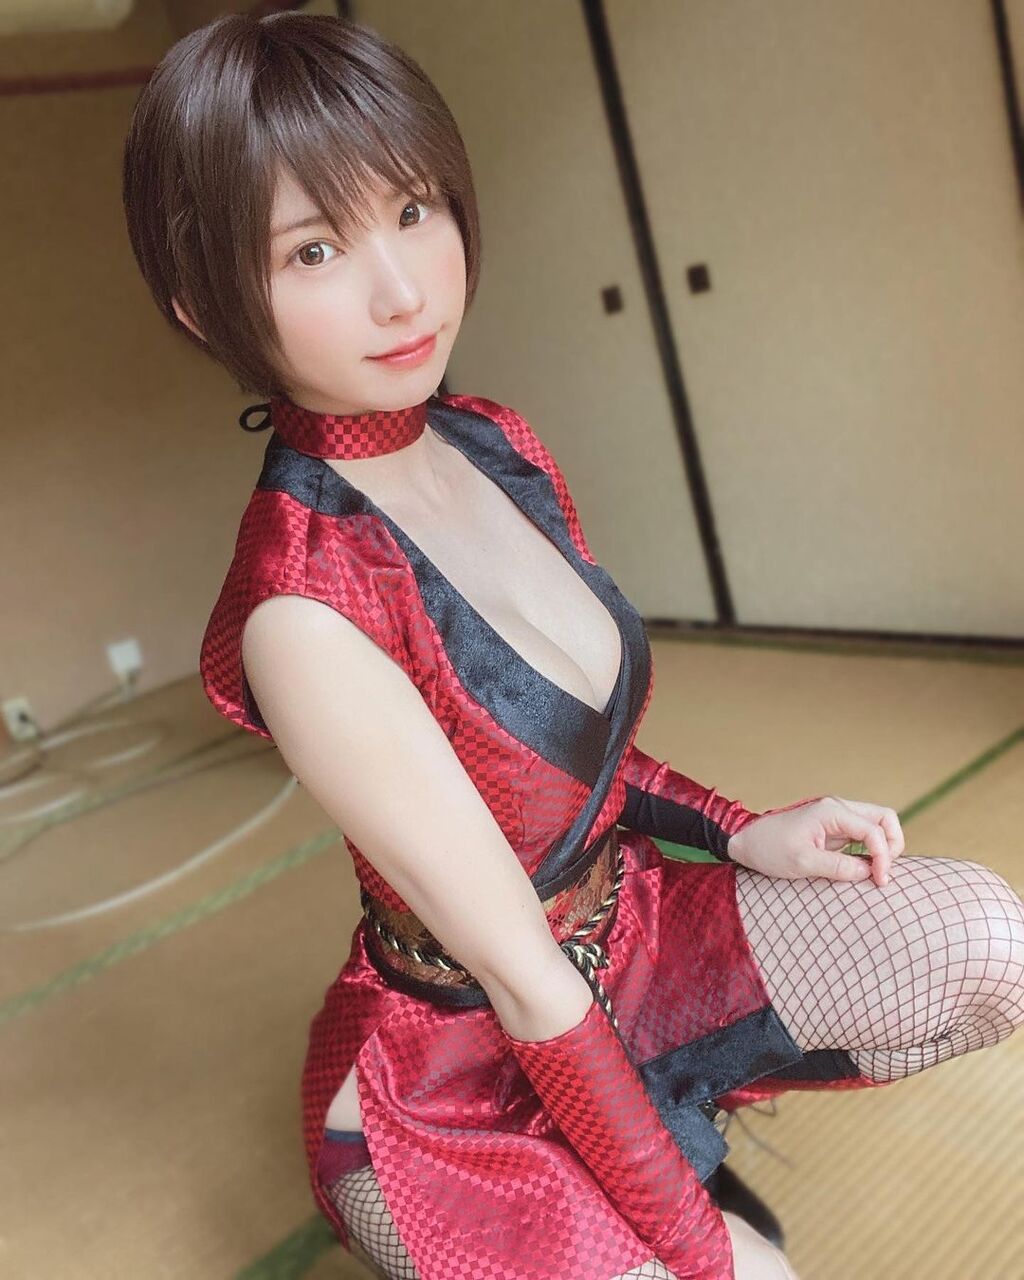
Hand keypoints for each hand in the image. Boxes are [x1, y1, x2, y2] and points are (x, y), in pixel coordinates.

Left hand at [727, 794, 905, 886]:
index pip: (874, 830)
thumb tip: (869, 872)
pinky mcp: (833, 828)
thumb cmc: (769, 849)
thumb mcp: (802, 862)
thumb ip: (838, 867)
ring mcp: (837, 817)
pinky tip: (865, 868)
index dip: (884, 856)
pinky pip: (863, 835)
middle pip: (884, 818)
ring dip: (883, 847)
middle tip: (883, 872)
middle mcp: (838, 809)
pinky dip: (871, 849)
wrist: (746, 841)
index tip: (878, 881)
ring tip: (876, 872)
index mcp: (832, 811)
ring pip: (876, 825)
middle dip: (892, 844)